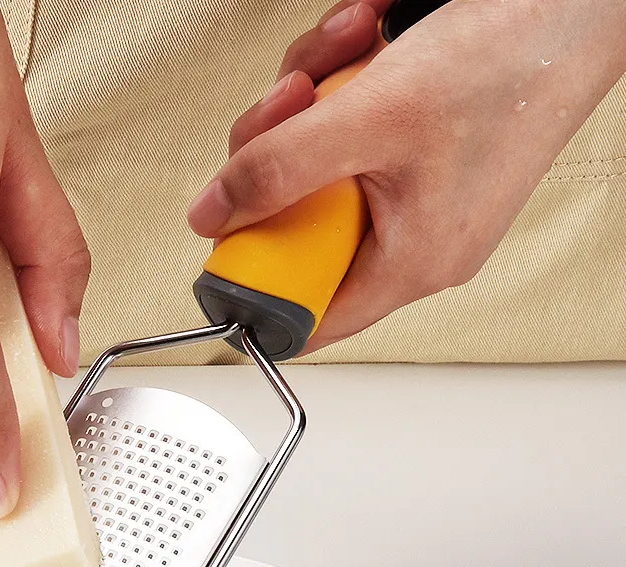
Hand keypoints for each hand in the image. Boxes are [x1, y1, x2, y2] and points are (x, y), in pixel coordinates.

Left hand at [188, 0, 625, 353]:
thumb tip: (213, 213)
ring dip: (307, 110)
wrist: (572, 6)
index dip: (256, 291)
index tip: (224, 246)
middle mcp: (414, 242)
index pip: (308, 317)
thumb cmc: (505, 64)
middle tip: (288, 107)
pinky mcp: (413, 157)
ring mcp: (414, 198)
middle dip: (277, 160)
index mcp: (411, 264)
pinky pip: (344, 140)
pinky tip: (362, 48)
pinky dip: (339, 92)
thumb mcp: (370, 118)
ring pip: (313, 174)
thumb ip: (278, 170)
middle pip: (297, 230)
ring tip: (344, 55)